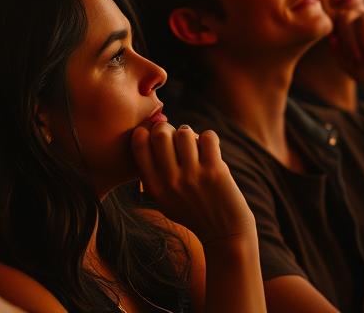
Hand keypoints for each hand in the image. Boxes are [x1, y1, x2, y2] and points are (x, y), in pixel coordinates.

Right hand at [131, 122, 255, 246]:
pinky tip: (210, 149)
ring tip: (195, 145)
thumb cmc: (192, 212)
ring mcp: (193, 176)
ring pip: (184, 132)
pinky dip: (209, 138)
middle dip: (168, 128)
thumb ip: (152, 173)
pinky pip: (207, 137)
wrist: (224, 234)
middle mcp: (170, 181)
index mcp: (154, 187)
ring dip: (190, 134)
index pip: (138, 144)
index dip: (146, 132)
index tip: (156, 137)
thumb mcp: (163, 199)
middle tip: (176, 137)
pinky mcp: (215, 171)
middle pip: (160, 133)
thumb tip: (147, 133)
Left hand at [328, 8, 363, 110]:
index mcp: (358, 27)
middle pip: (349, 14)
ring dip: (363, 42)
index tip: (342, 53)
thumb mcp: (350, 66)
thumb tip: (331, 36)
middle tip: (355, 58)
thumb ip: (338, 51)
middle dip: (348, 38)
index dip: (337, 32)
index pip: (340, 16)